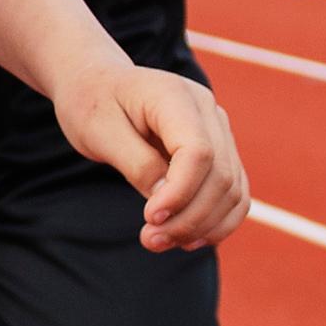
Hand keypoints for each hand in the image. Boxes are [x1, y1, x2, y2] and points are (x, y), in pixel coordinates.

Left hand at [55, 62, 249, 248]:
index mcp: (174, 95)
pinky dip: (218, 220)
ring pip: (232, 188)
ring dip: (204, 225)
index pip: (198, 152)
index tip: (148, 219)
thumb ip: (136, 163)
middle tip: (149, 240)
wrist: (97, 83)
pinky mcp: (219, 149)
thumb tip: (166, 202)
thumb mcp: (99, 132)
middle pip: (220, 175)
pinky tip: (188, 239)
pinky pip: (234, 191)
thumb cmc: (92, 103)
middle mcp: (206, 108)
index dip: (180, 193)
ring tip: (161, 242)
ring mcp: (217, 128)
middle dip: (189, 217)